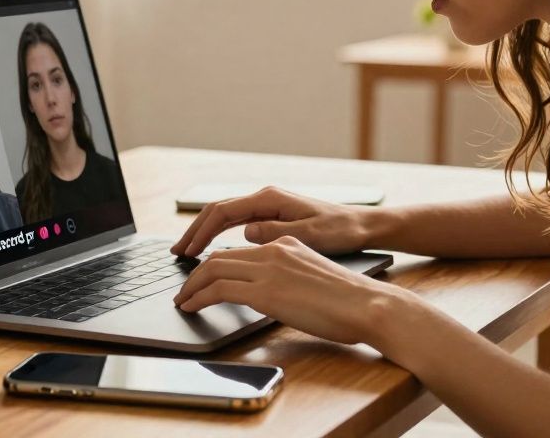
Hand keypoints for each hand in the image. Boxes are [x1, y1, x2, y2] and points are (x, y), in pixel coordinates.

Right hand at [171, 186, 371, 257]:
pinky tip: (213, 250)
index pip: (222, 212)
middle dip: (195, 232)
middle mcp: (266, 199)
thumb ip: (275, 233)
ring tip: (188, 253)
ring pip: (226, 217)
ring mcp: (269, 207)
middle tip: (176, 254)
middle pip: (218, 212)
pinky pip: (238, 223)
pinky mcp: (273, 217)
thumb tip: (245, 232)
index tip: (187, 253)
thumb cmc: (341, 230)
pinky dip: (220, 236)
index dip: (201, 232)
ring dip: (204, 233)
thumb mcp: (310, 235)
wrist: (363, 226)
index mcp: (270, 199)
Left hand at [172, 236, 404, 344]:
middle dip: (194, 274)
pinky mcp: (266, 291)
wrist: (367, 305)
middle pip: (219, 256)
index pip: (239, 250)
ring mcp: (269, 268)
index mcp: (287, 243)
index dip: (214, 264)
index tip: (201, 277)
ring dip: (191, 286)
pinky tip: (190, 307)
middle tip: (182, 289)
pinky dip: (198, 298)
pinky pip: (218, 290)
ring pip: (213, 269)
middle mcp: (275, 249)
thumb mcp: (313, 277)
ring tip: (182, 300)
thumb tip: (271, 292)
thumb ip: (288, 276)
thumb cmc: (349, 301)